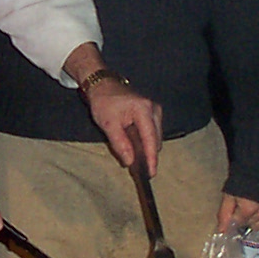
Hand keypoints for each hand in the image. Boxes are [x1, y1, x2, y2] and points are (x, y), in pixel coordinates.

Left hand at [63, 44, 162, 173]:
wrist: (103, 84)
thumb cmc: (104, 101)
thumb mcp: (108, 123)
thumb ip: (120, 143)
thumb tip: (130, 161)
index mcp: (144, 109)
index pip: (150, 139)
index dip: (151, 158)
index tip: (151, 173)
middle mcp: (154, 109)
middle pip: (155, 140)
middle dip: (148, 156)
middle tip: (138, 172)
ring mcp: (155, 111)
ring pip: (154, 138)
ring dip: (146, 149)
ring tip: (136, 162)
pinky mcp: (152, 113)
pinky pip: (151, 133)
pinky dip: (144, 142)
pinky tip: (136, 150)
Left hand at [216, 194, 258, 233]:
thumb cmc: (244, 176)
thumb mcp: (230, 193)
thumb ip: (225, 213)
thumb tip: (222, 230)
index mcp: (248, 208)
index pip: (237, 222)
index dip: (232, 217)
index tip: (232, 211)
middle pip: (248, 224)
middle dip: (243, 219)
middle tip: (242, 207)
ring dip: (254, 221)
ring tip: (252, 210)